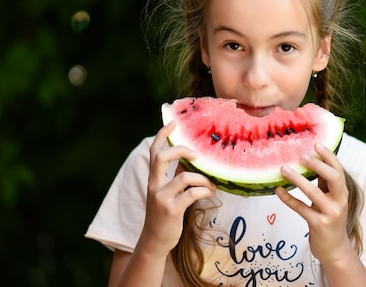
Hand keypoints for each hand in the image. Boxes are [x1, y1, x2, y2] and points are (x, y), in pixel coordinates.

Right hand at [138, 122, 216, 257]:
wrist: (155, 241)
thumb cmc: (165, 215)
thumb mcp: (167, 193)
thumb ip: (176, 177)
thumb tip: (193, 161)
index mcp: (153, 179)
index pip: (154, 152)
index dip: (162, 135)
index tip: (173, 123)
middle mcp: (154, 186)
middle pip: (161, 157)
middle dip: (180, 150)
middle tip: (197, 155)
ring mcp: (161, 198)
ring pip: (185, 177)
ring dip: (203, 179)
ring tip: (212, 185)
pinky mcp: (171, 210)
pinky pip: (192, 194)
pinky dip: (205, 191)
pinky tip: (211, 193)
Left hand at [275, 144, 352, 263]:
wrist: (335, 250)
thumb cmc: (330, 219)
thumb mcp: (331, 200)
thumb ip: (324, 183)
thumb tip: (310, 161)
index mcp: (342, 192)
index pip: (339, 170)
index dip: (329, 156)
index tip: (316, 144)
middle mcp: (340, 201)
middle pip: (333, 177)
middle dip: (318, 165)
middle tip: (302, 156)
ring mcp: (330, 214)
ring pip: (314, 193)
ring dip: (298, 179)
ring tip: (284, 169)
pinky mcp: (319, 225)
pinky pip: (301, 209)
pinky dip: (288, 199)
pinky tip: (277, 190)